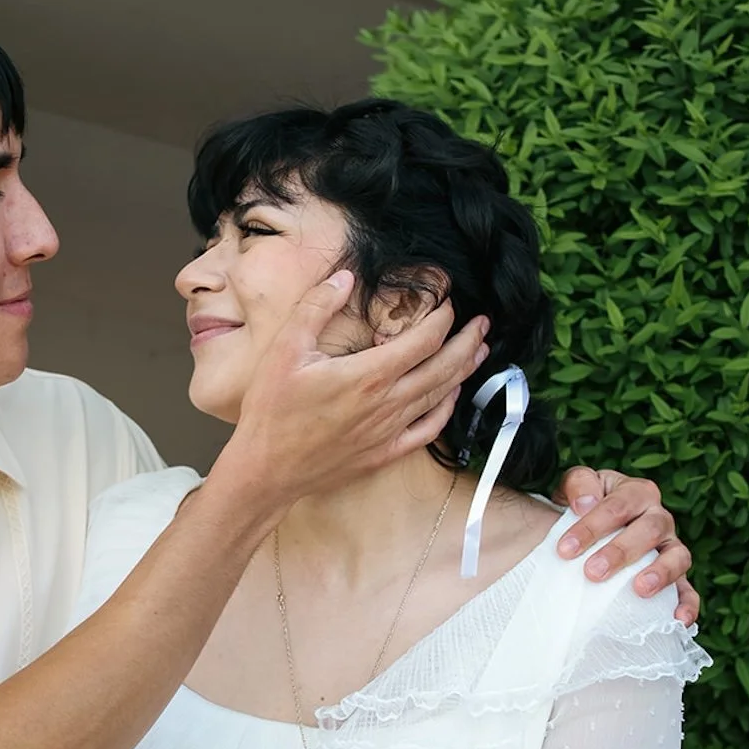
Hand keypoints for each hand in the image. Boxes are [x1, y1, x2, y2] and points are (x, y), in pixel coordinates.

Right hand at [224, 271, 489, 512]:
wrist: (266, 470)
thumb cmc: (272, 410)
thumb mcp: (285, 349)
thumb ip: (316, 307)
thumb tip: (344, 277)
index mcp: (368, 374)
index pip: (423, 340)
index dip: (442, 319)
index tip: (448, 303)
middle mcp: (388, 403)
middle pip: (443, 367)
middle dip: (467, 341)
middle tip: (483, 323)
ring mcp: (390, 431)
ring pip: (440, 397)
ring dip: (463, 371)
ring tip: (479, 352)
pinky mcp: (385, 453)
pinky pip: (427, 430)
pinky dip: (445, 410)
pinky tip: (450, 398)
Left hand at [555, 469, 698, 625]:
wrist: (591, 522)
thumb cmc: (583, 506)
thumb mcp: (576, 486)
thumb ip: (578, 485)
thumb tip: (584, 504)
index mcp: (635, 493)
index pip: (617, 506)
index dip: (592, 527)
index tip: (565, 549)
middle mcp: (658, 518)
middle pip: (649, 530)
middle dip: (621, 551)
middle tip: (592, 572)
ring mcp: (670, 547)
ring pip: (677, 556)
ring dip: (660, 573)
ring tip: (640, 590)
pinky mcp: (676, 576)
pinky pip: (688, 589)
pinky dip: (687, 603)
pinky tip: (678, 619)